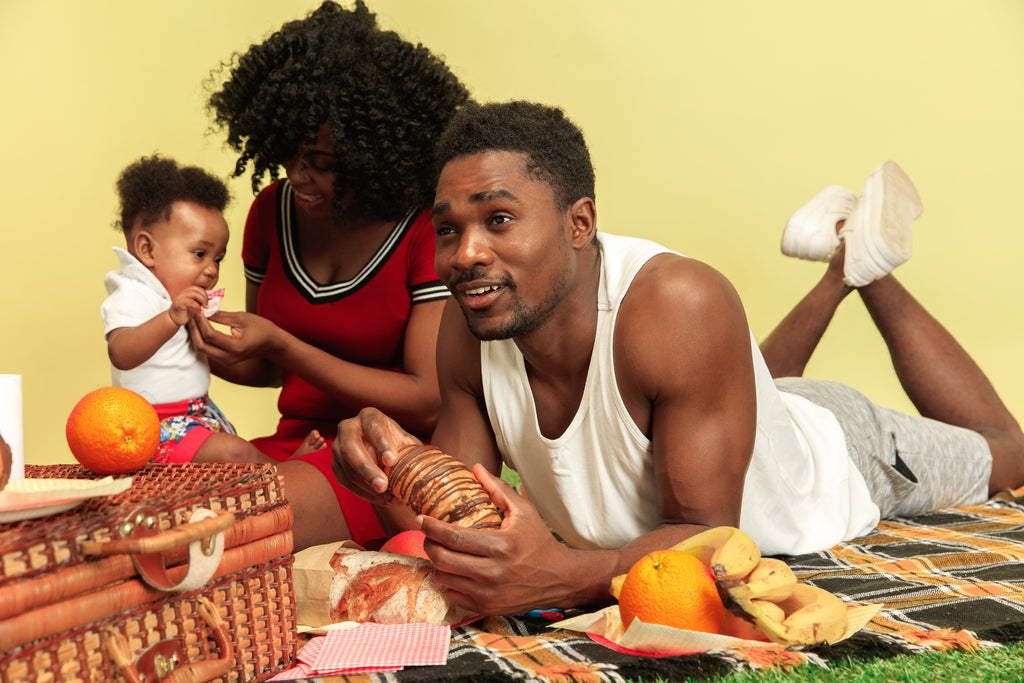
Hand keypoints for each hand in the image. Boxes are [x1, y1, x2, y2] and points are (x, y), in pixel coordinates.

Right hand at [168, 286, 207, 326]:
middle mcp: (182, 292)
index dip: (205, 294)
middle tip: (206, 305)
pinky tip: (198, 312)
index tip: (207, 302)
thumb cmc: (185, 313)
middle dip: (205, 297)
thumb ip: (199, 300)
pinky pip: (191, 303)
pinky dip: (197, 307)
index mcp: (186, 291)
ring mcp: (180, 297)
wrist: (174, 320)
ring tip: (204, 308)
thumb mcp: (194, 304)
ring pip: (195, 294)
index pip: (198, 288)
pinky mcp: (179, 304)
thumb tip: (210, 299)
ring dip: (202, 301)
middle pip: (197, 289)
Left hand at [189, 309, 278, 364]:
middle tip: (191, 314)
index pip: (210, 335)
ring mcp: (226, 361)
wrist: (271, 343)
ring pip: (202, 349)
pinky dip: (201, 339)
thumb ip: (220, 315)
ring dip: (196, 334)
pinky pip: (207, 351)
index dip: (201, 321)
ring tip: (194, 319)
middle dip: (194, 329)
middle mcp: (229, 358)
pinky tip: (199, 327)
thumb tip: (202, 310)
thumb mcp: (241, 317)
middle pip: (202, 346)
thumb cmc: (260, 328)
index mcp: (236, 347)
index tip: (197, 309)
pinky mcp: (224, 360)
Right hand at [331, 408, 420, 504]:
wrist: (382, 453)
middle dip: (367, 469)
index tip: (391, 460)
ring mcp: (338, 447)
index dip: (381, 443)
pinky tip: (380, 499)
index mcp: (369, 416)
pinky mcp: (335, 465)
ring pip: (346, 468)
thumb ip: (412, 451)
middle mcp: (348, 428)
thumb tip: (424, 465)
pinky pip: (345, 481)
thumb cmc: (397, 444)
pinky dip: (363, 493)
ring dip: (366, 486)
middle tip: (383, 486)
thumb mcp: (406, 442)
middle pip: (350, 448)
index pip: (373, 426)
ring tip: (388, 497)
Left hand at [422, 465, 581, 615]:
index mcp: (501, 545)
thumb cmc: (540, 542)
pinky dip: (449, 582)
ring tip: (441, 552)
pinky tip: (454, 571)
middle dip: (429, 545)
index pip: (455, 538)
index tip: (422, 520)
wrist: (560, 578)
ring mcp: (489, 593)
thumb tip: (475, 468)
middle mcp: (493, 572)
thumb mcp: (524, 511)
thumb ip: (498, 489)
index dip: (432, 528)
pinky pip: (455, 595)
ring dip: (437, 564)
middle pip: (444, 559)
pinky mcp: (488, 607)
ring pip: (445, 578)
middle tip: (428, 536)